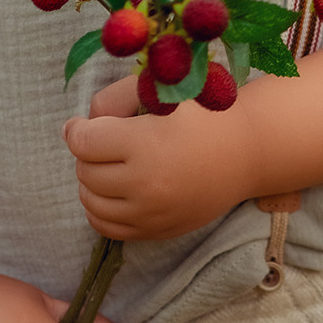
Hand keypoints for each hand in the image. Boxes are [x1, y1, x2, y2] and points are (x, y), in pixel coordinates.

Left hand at [63, 93, 259, 241]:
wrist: (245, 152)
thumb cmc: (201, 113)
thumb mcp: (158, 91)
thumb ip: (112, 100)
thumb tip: (78, 129)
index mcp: (144, 144)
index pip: (83, 143)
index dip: (77, 130)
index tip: (83, 125)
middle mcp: (145, 185)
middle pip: (85, 172)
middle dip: (87, 154)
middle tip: (104, 141)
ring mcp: (151, 214)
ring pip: (91, 203)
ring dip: (90, 182)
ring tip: (108, 165)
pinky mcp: (157, 231)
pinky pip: (107, 228)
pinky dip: (100, 209)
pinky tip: (113, 190)